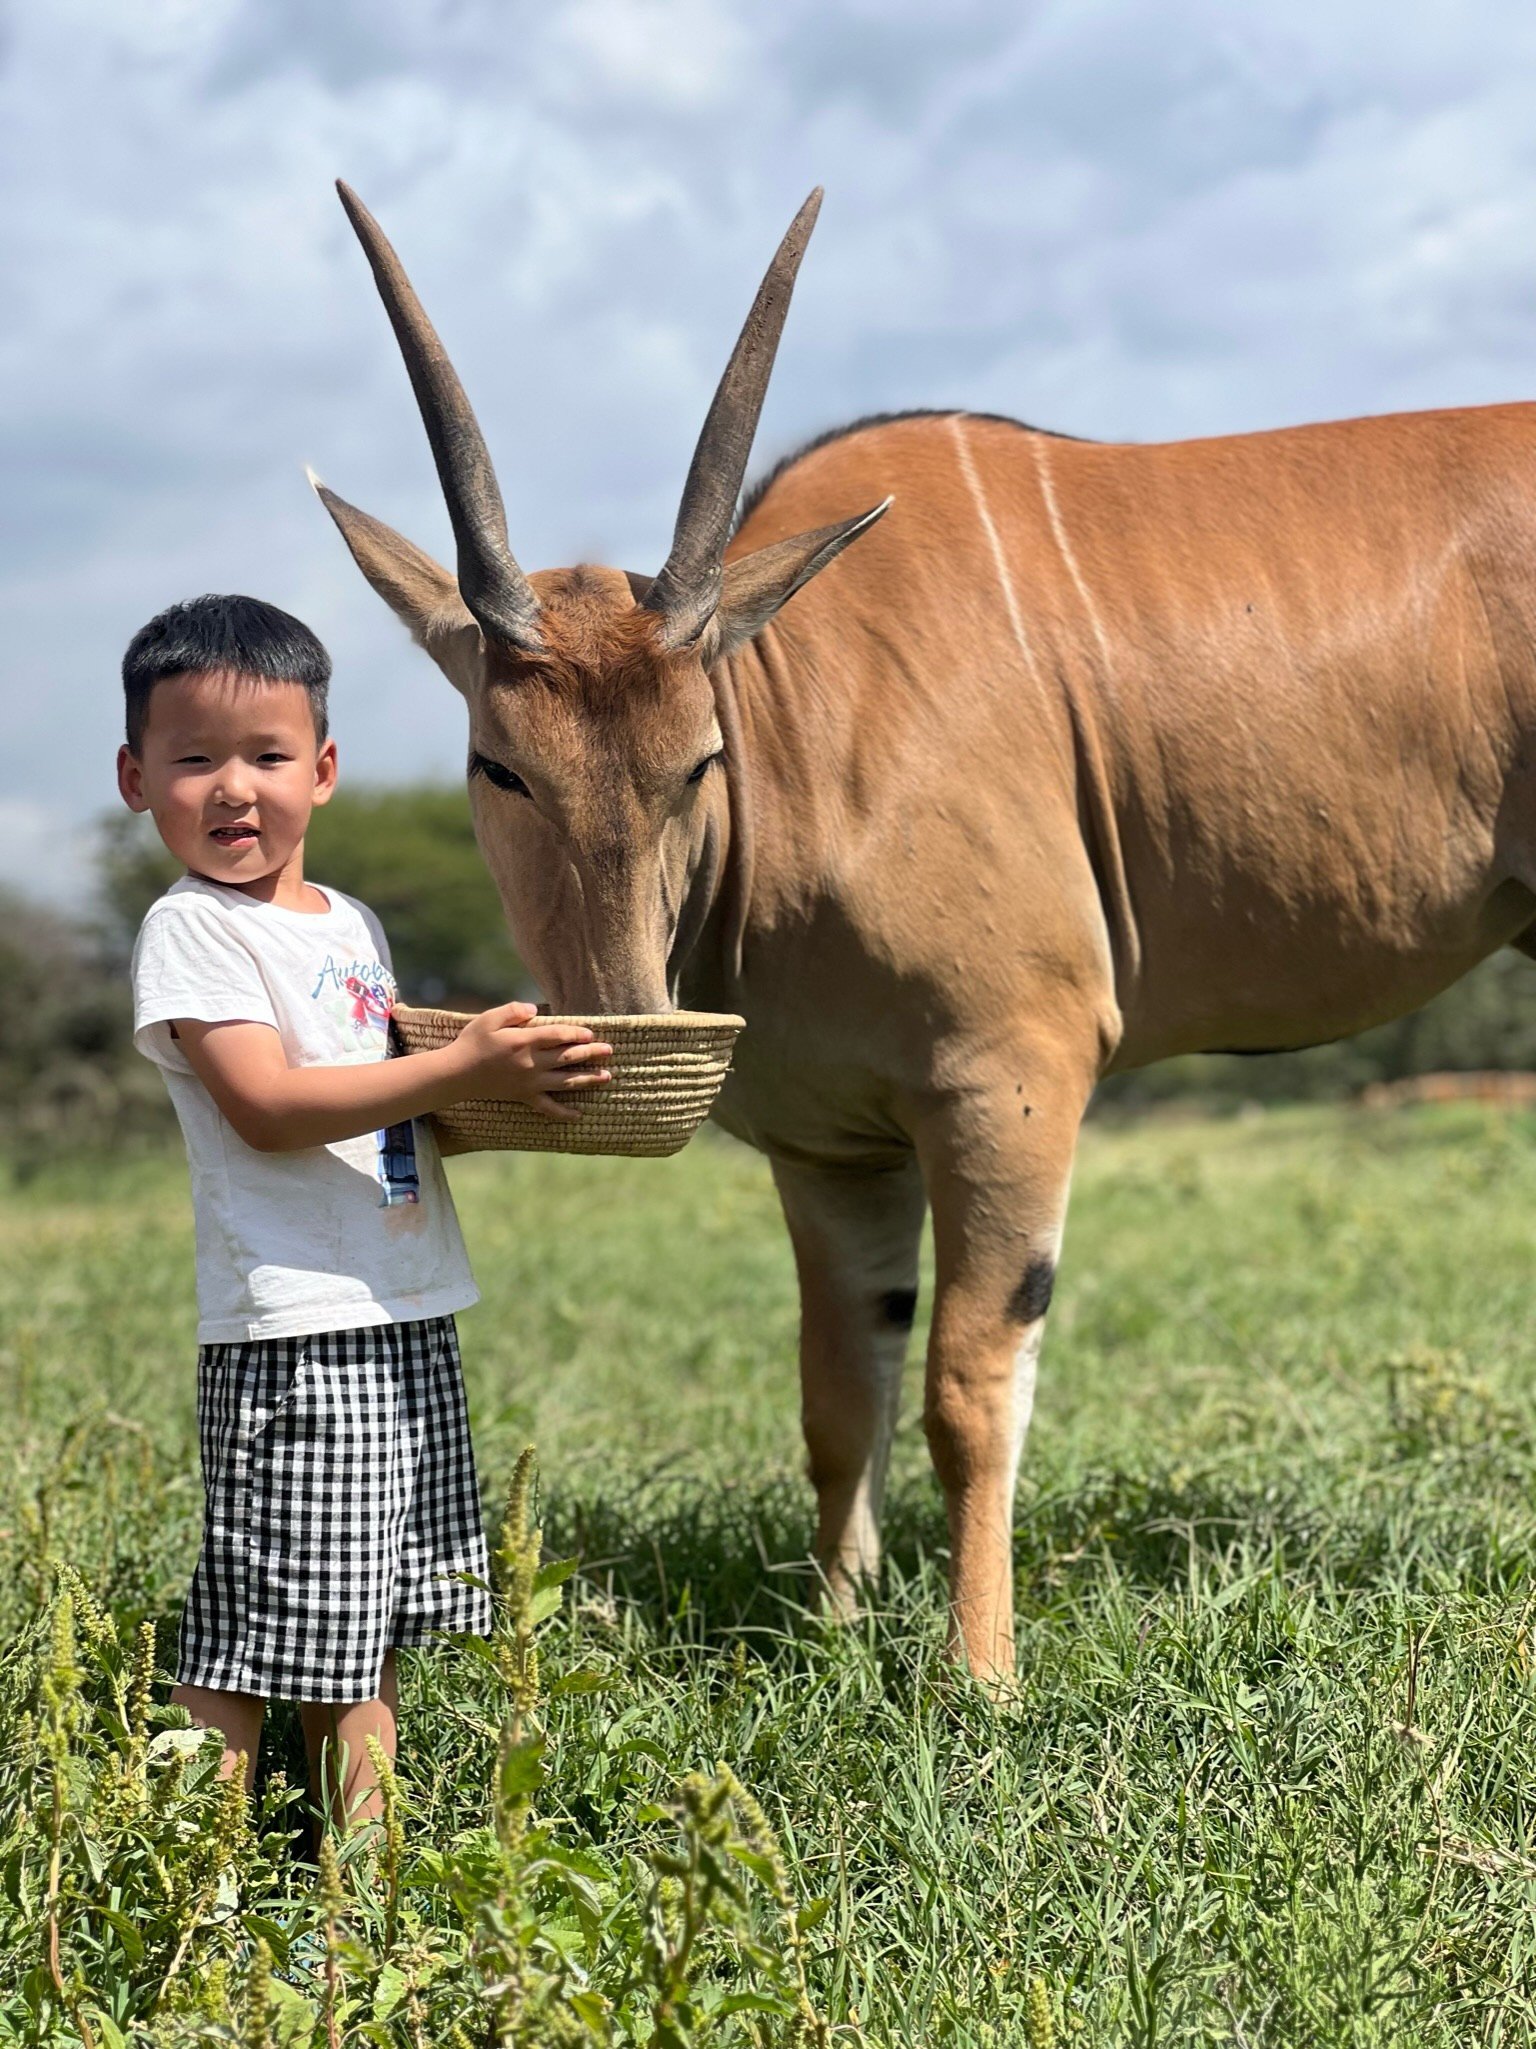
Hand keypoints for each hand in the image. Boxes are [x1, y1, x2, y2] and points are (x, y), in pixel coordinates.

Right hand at [451, 1001, 613, 1121]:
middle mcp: (531, 1063)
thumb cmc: (472, 1043)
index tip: (591, 1034)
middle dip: (591, 1054)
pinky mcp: (524, 1096)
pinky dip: (564, 1113)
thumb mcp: (489, 1019)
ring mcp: (529, 1082)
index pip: (558, 1036)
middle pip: (567, 1057)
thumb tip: (535, 1011)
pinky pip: (548, 1108)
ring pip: (565, 1081)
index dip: (577, 1034)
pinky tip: (579, 1115)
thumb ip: (513, 1011)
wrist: (457, 1074)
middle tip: (610, 1051)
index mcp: (524, 1042)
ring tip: (606, 1076)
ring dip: (587, 1079)